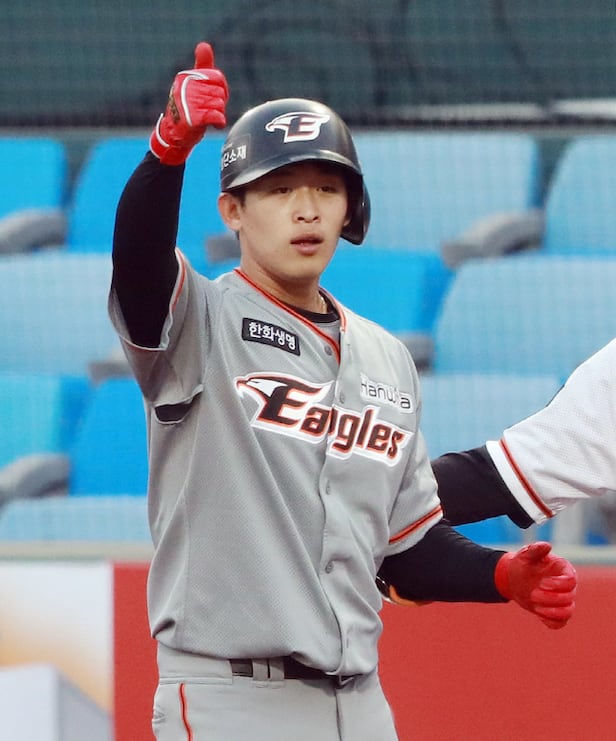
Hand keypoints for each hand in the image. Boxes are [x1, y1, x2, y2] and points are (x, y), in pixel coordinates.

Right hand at [150, 41, 228, 164]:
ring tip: (209, 118)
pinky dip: (219, 122)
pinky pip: (217, 116)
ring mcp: (189, 102)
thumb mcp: (193, 85)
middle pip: (219, 92)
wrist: (174, 135)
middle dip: (219, 104)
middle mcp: (186, 87)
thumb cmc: (187, 109)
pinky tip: (215, 125)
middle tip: (209, 111)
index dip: (222, 89)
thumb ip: (202, 66)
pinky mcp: (194, 118)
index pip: (217, 77)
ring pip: (219, 105)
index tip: (217, 97)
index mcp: (186, 77)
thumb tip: (204, 45)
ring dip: (219, 114)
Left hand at [494, 541, 576, 628]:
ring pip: (568, 612)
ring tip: (535, 606)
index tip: (542, 583)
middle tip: (532, 594)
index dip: (558, 585)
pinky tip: (538, 613)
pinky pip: (560, 623)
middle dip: (551, 598)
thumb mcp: (526, 555)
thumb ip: (535, 549)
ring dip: (552, 612)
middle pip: (569, 597)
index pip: (571, 581)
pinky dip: (551, 622)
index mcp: (563, 570)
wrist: (514, 578)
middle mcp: (566, 586)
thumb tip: (547, 545)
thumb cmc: (523, 564)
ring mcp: (562, 600)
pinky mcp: (555, 612)